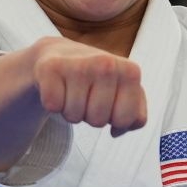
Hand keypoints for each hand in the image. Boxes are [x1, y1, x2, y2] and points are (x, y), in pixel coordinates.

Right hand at [30, 39, 148, 136]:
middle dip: (90, 115)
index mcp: (130, 71)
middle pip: (97, 121)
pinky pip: (52, 107)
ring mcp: (78, 64)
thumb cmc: (96, 79)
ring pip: (74, 117)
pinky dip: (52, 104)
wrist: (59, 54)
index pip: (124, 121)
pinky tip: (56, 87)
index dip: (113, 119)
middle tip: (86, 96)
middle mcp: (106, 63)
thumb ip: (136, 115)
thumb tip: (116, 132)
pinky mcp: (50, 67)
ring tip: (71, 90)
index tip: (107, 102)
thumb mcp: (123, 92)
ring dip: (70, 110)